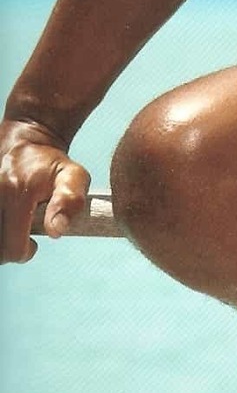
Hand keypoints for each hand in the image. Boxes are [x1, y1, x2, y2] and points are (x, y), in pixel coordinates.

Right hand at [0, 119, 90, 262]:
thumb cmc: (52, 162)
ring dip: (1, 238)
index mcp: (17, 193)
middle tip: (21, 238)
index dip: (24, 253)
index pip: (12, 247)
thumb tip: (56, 231)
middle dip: (8, 249)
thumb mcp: (73, 175)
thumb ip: (71, 202)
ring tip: (11, 228)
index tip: (34, 243)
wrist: (22, 139)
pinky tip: (5, 219)